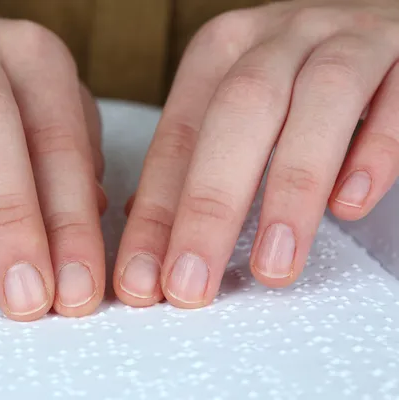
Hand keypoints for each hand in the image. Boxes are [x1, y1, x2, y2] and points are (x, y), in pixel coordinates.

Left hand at [115, 0, 398, 307]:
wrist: (379, 21)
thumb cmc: (298, 77)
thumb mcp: (239, 106)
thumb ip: (198, 157)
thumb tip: (152, 228)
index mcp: (221, 53)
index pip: (177, 138)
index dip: (157, 213)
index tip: (143, 279)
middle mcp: (277, 39)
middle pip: (237, 114)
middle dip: (208, 208)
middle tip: (191, 284)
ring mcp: (345, 38)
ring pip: (318, 101)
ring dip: (291, 189)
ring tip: (273, 265)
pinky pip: (397, 97)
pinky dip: (375, 152)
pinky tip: (349, 204)